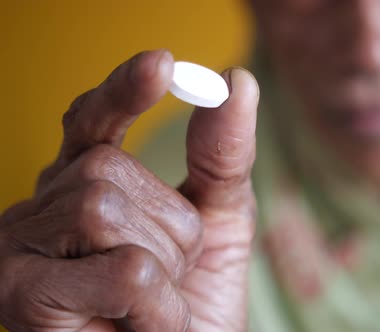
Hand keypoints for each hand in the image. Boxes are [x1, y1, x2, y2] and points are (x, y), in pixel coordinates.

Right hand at [0, 49, 257, 331]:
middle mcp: (42, 208)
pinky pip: (122, 270)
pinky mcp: (21, 297)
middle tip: (169, 273)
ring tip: (152, 303)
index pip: (91, 122)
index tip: (163, 64)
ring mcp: (20, 250)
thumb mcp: (218, 219)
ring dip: (164, 265)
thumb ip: (222, 155)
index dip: (122, 92)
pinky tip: (134, 326)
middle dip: (170, 225)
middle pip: (107, 168)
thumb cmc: (190, 300)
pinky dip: (156, 305)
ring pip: (105, 209)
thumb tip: (237, 80)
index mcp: (83, 185)